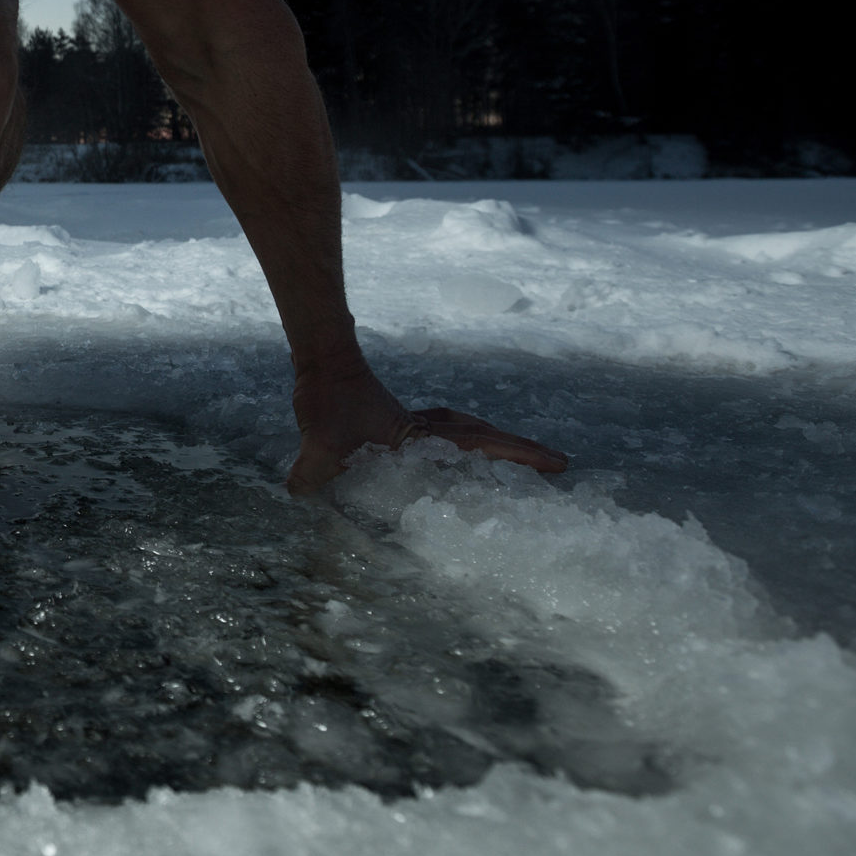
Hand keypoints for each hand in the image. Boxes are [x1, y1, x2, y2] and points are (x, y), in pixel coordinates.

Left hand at [285, 361, 566, 496]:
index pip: (480, 444)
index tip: (557, 463)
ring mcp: (417, 427)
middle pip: (486, 437)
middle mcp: (427, 430)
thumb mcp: (318, 438)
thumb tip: (296, 491)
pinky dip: (466, 447)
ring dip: (497, 447)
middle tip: (559, 465)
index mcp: (421, 435)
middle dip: (522, 452)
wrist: (323, 363)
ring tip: (525, 464)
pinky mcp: (402, 427)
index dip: (518, 454)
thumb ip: (312, 466)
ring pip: (469, 434)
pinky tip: (461, 466)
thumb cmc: (327, 399)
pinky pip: (447, 437)